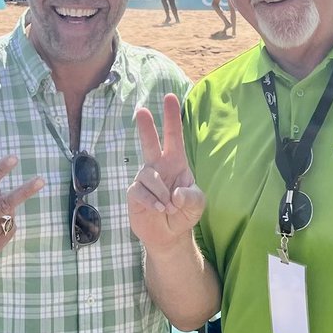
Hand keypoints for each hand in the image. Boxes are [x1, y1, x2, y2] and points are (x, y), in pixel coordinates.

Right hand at [129, 94, 205, 250]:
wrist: (169, 234)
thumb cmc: (184, 212)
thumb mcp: (197, 204)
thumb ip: (192, 197)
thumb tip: (175, 192)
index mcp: (176, 163)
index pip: (174, 137)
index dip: (172, 118)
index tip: (169, 98)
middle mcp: (158, 166)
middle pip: (150, 143)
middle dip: (146, 127)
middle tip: (142, 111)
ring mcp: (144, 179)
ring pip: (149, 176)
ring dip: (162, 193)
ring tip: (169, 207)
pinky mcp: (134, 193)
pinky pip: (140, 191)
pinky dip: (152, 201)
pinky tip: (159, 209)